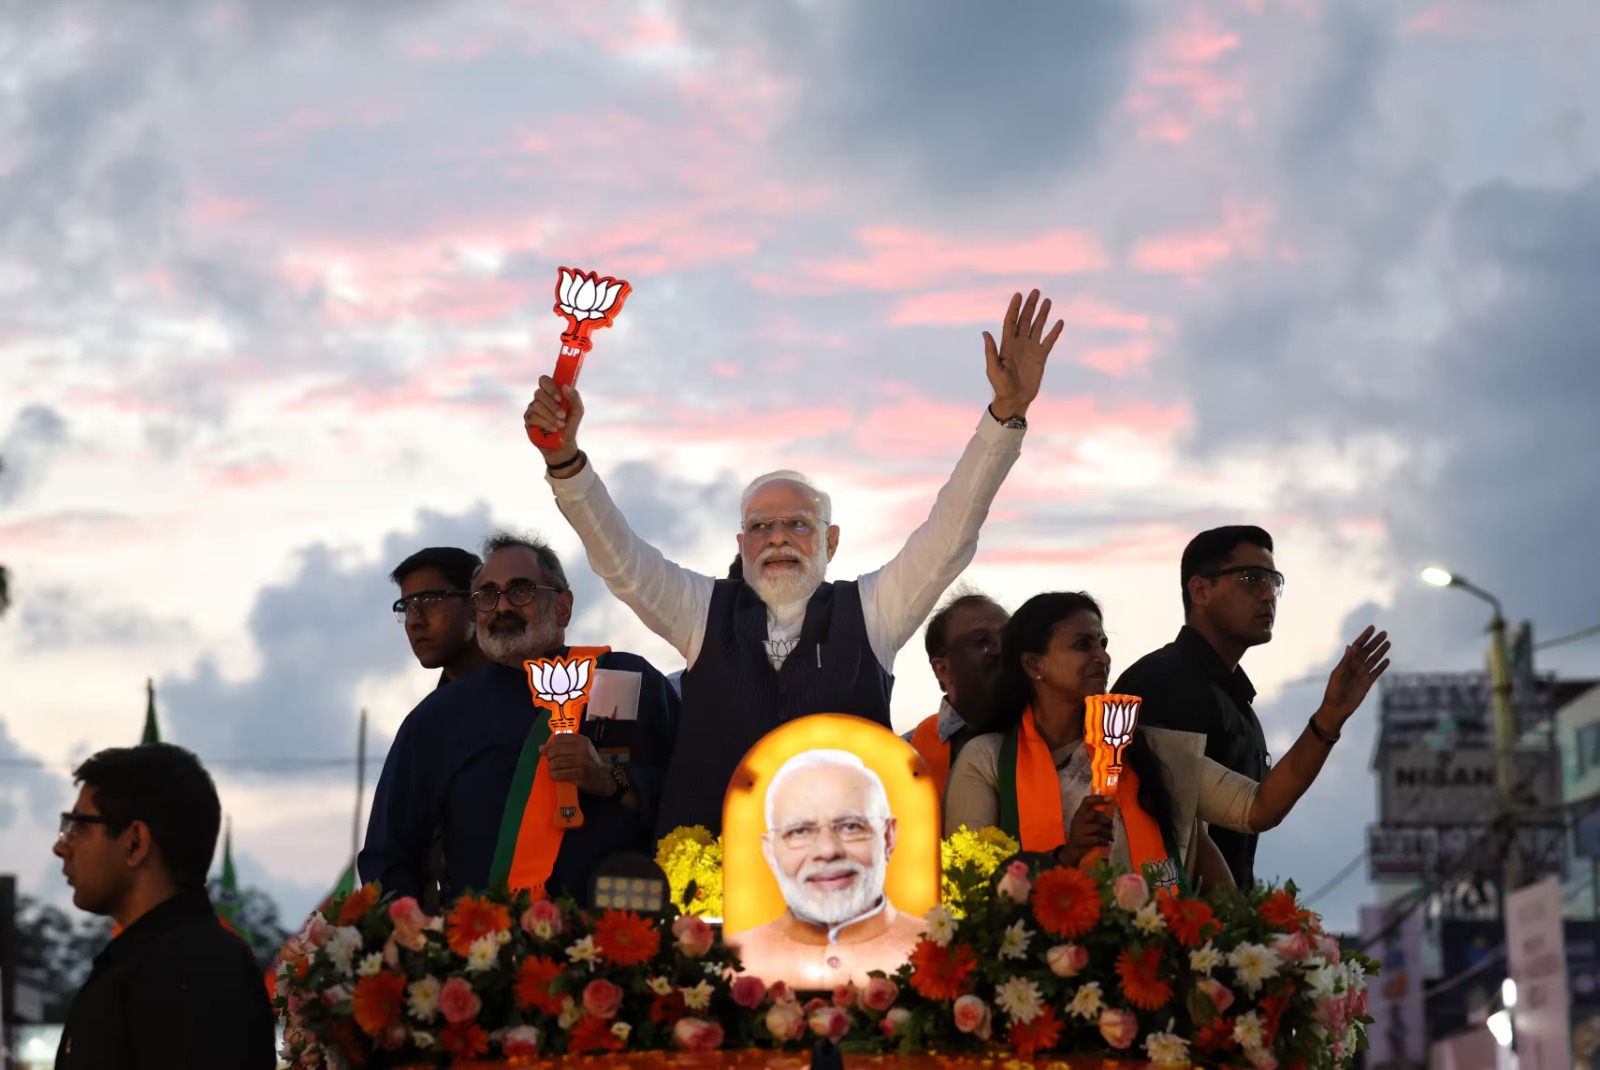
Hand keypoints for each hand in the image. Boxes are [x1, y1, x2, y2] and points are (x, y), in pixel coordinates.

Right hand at [524, 376, 585, 469]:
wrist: (564, 443)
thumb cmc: (570, 424)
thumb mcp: (577, 411)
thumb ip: (574, 398)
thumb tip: (565, 387)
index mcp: (551, 392)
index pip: (544, 380)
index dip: (550, 387)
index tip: (559, 398)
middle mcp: (539, 398)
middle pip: (539, 393)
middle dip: (552, 406)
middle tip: (563, 415)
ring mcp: (532, 409)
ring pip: (536, 406)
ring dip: (550, 416)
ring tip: (560, 425)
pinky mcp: (528, 420)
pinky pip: (533, 417)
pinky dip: (545, 423)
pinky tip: (553, 429)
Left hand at [540, 733, 610, 795]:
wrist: (603, 778)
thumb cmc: (589, 763)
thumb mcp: (580, 750)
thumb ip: (562, 746)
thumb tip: (541, 748)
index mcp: (582, 741)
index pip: (559, 738)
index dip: (549, 745)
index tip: (546, 751)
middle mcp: (581, 749)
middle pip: (555, 750)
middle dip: (549, 758)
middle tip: (552, 762)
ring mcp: (580, 762)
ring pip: (555, 763)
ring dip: (551, 768)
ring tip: (555, 770)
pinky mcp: (578, 775)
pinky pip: (558, 774)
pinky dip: (554, 776)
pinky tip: (557, 776)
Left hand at [984, 290, 1062, 419]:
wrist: (1015, 399)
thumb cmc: (1001, 386)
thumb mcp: (993, 369)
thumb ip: (990, 351)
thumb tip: (985, 332)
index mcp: (1006, 344)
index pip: (1011, 321)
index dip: (1014, 308)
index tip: (1018, 295)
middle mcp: (1019, 343)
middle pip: (1025, 320)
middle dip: (1030, 306)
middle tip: (1036, 291)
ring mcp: (1030, 349)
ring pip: (1037, 327)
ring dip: (1042, 314)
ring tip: (1048, 301)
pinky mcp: (1041, 357)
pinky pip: (1048, 341)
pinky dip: (1054, 332)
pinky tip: (1059, 322)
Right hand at [1058, 795, 1113, 866]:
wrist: (1072, 850)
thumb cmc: (1082, 834)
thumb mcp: (1085, 823)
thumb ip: (1094, 817)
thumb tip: (1111, 817)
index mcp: (1080, 813)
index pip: (1087, 801)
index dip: (1098, 798)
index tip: (1110, 799)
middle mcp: (1078, 819)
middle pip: (1095, 814)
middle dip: (1106, 820)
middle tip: (1111, 826)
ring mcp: (1078, 830)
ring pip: (1098, 827)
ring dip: (1107, 833)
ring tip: (1110, 837)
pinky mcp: (1081, 840)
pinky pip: (1097, 839)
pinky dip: (1105, 841)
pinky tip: (1107, 843)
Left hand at [1318, 625, 1391, 727]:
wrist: (1337, 707)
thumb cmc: (1334, 691)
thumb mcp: (1338, 675)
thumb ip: (1345, 661)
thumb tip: (1350, 646)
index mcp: (1347, 662)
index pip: (1358, 646)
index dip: (1365, 637)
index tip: (1372, 628)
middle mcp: (1355, 666)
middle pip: (1368, 651)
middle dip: (1375, 642)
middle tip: (1385, 633)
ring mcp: (1362, 674)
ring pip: (1374, 660)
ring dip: (1381, 652)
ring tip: (1388, 643)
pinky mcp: (1367, 683)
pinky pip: (1376, 673)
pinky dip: (1382, 667)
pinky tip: (1387, 660)